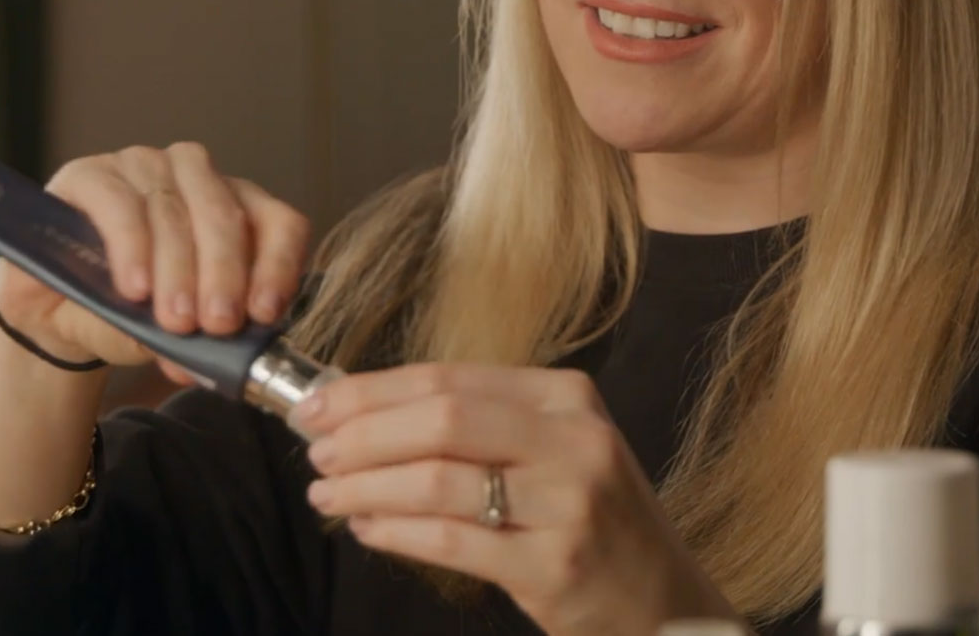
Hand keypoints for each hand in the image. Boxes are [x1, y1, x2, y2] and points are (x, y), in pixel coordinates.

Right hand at [0, 142, 309, 383]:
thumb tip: (209, 361)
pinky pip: (119, 203)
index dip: (278, 265)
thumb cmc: (127, 315)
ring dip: (178, 268)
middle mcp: (194, 177)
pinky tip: (134, 287)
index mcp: (235, 209)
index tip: (265, 312)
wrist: (56, 313)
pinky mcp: (91, 174)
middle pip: (225, 214)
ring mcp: (143, 167)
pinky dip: (131, 247)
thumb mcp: (171, 335)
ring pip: (174, 208)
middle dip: (224, 273)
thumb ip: (195, 341)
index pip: (277, 222)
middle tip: (217, 324)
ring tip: (174, 320)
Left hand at [291, 364, 743, 635]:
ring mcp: (568, 504)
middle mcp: (574, 441)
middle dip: (362, 433)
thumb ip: (478, 425)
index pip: (448, 377)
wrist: (663, 601)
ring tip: (328, 496)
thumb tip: (364, 410)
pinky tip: (368, 529)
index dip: (370, 391)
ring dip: (366, 487)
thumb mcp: (554, 451)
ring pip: (437, 480)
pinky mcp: (553, 565)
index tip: (317, 406)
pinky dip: (395, 532)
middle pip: (440, 418)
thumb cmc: (592, 521)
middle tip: (315, 452)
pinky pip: (449, 540)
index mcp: (567, 398)